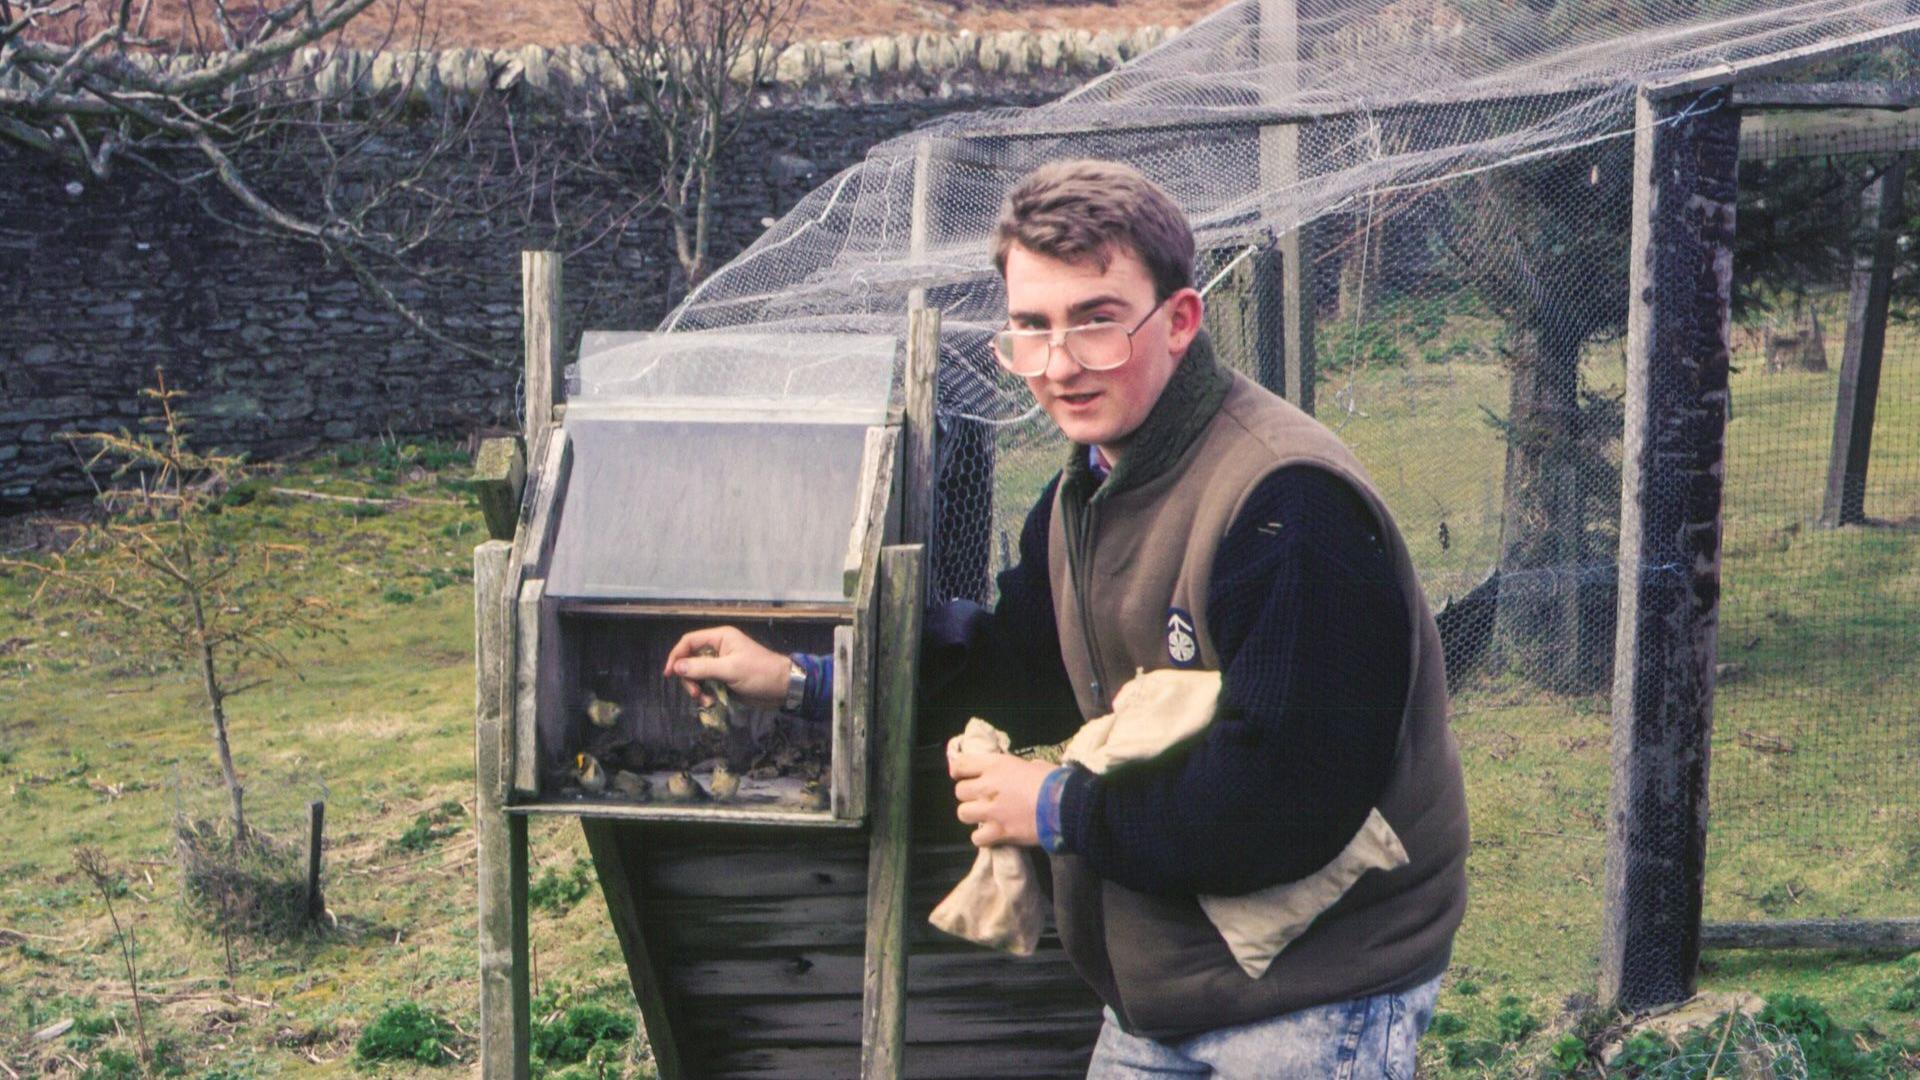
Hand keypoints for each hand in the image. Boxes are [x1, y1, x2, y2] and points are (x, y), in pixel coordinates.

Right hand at [662, 626, 789, 708]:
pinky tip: (712, 702)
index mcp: (720, 638)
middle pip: (690, 660)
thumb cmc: (759, 673)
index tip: (669, 674)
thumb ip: (702, 668)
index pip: (689, 641)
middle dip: (689, 678)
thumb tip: (676, 667)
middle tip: (695, 694)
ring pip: (696, 675)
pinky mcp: (724, 679)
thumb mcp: (730, 669)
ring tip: (707, 701)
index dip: (676, 656)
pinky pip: (706, 685)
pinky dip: (705, 694)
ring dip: (697, 689)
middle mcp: (718, 649)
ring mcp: (721, 665)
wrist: (783, 688)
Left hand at [950, 752, 1055, 847]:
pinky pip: (976, 838)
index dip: (958, 770)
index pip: (961, 764)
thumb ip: (1020, 768)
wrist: (1066, 806)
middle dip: (969, 795)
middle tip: (982, 799)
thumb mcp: (1035, 765)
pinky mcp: (998, 832)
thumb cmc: (1055, 781)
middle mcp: (988, 786)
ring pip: (963, 813)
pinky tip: (992, 835)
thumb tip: (1023, 771)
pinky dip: (982, 838)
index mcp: (996, 765)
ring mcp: (991, 811)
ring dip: (973, 815)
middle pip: (960, 791)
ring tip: (985, 817)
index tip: (962, 775)